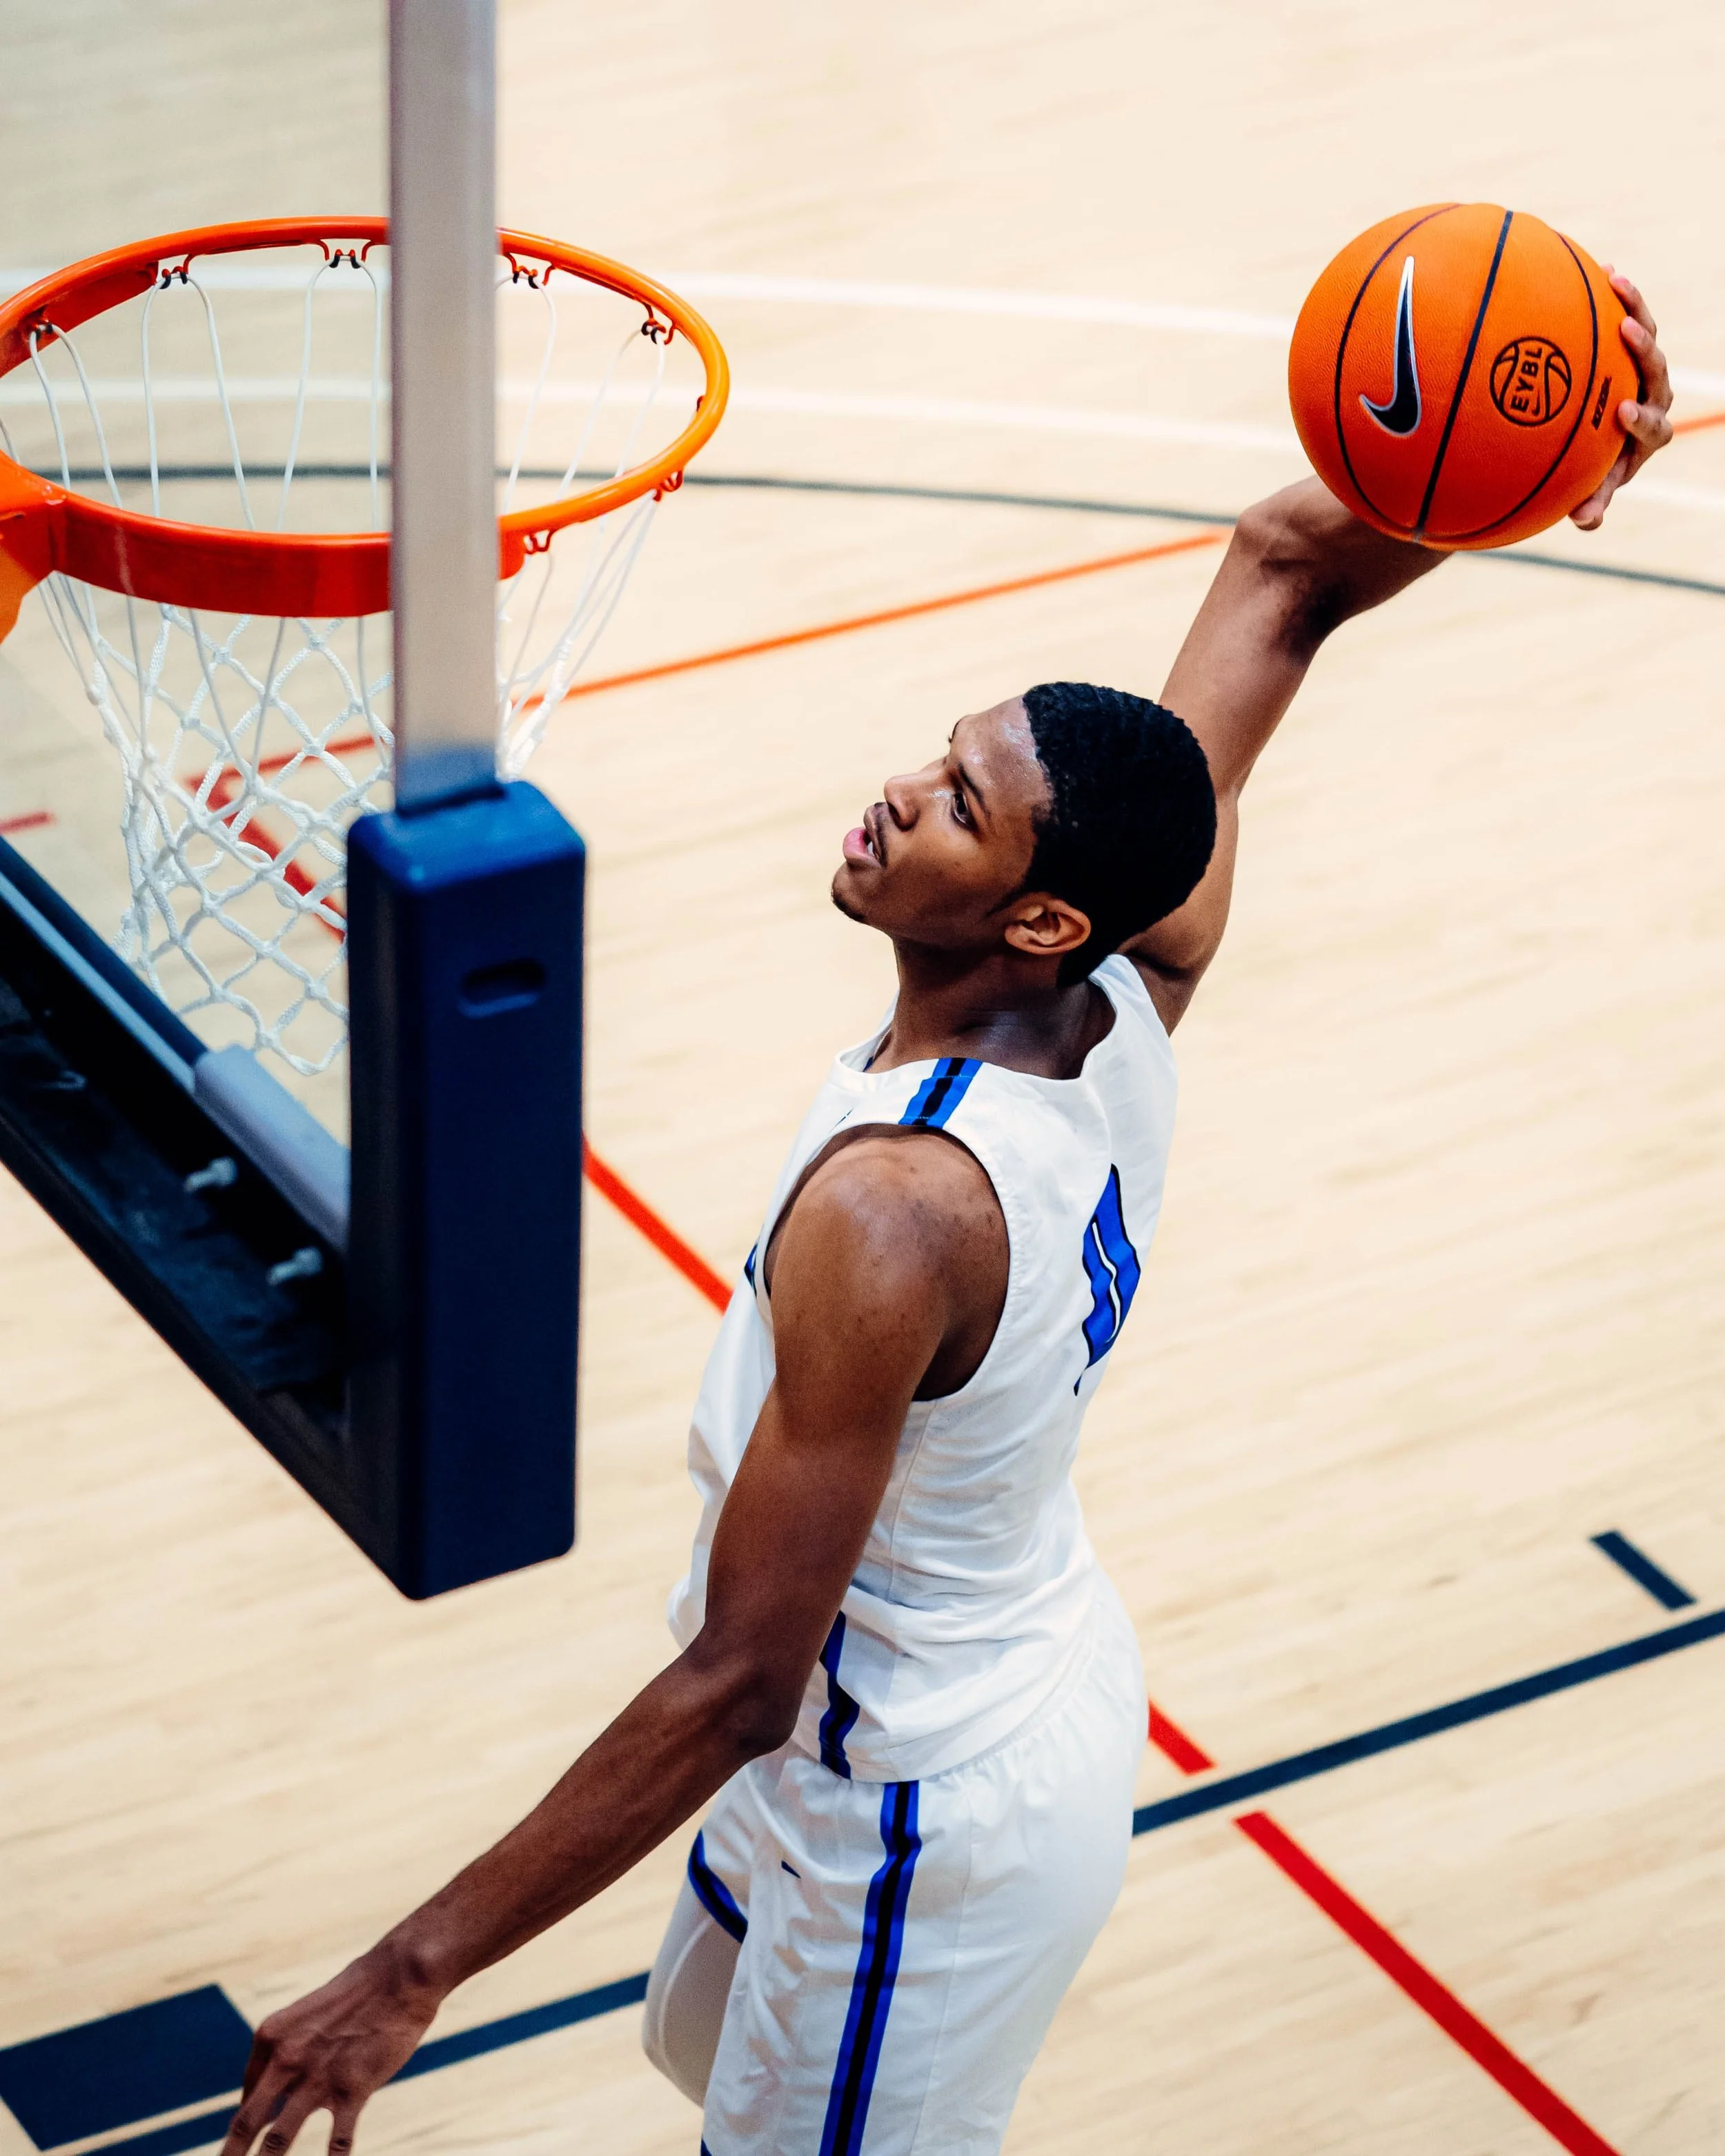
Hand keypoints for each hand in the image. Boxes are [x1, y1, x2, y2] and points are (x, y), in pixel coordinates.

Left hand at [219, 1947, 441, 2155]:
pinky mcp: (352, 2088)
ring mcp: (318, 2076)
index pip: (248, 2093)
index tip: (249, 2143)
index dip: (246, 2126)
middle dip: (231, 2154)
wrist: (399, 1974)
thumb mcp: (309, 2017)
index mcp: (271, 2037)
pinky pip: (337, 2141)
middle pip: (247, 2123)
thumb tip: (281, 2098)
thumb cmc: (356, 1993)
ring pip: (278, 2138)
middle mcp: (286, 2058)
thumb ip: (291, 2056)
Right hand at [1569, 271, 1673, 529]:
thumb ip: (1591, 502)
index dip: (1642, 418)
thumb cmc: (1589, 469)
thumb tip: (1585, 522)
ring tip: (1614, 281)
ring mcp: (1642, 367)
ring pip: (1647, 335)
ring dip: (1633, 307)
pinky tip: (1601, 269)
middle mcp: (1652, 395)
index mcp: (1648, 432)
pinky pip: (1625, 316)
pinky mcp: (1629, 346)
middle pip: (1657, 369)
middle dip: (1643, 351)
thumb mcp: (1589, 487)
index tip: (1620, 411)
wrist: (1593, 441)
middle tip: (1624, 333)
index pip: (1655, 425)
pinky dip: (1615, 296)